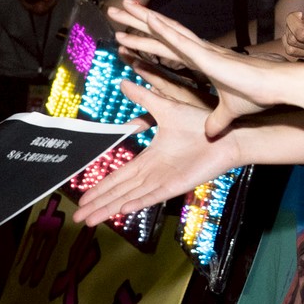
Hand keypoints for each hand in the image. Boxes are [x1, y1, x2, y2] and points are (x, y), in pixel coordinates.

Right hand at [69, 76, 240, 222]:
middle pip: (119, 191)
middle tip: (77, 218)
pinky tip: (122, 210)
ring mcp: (164, 181)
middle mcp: (153, 174)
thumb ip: (143, 99)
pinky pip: (153, 196)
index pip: (119, 176)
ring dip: (110, 209)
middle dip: (98, 204)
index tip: (82, 196)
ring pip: (130, 197)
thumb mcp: (165, 108)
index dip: (100, 186)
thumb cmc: (200, 122)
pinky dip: (137, 202)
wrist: (226, 132)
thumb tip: (124, 82)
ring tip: (90, 221)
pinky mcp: (177, 185)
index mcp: (149, 159)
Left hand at [108, 3, 284, 129]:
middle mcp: (195, 52)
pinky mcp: (207, 55)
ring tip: (121, 6)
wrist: (275, 88)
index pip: (163, 51)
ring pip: (164, 30)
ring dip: (142, 18)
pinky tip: (148, 19)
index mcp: (198, 62)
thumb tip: (209, 133)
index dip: (143, 43)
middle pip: (158, 34)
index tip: (123, 38)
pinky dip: (164, 28)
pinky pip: (180, 39)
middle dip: (135, 22)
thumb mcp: (226, 114)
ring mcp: (199, 50)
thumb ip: (215, 121)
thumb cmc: (256, 95)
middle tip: (113, 10)